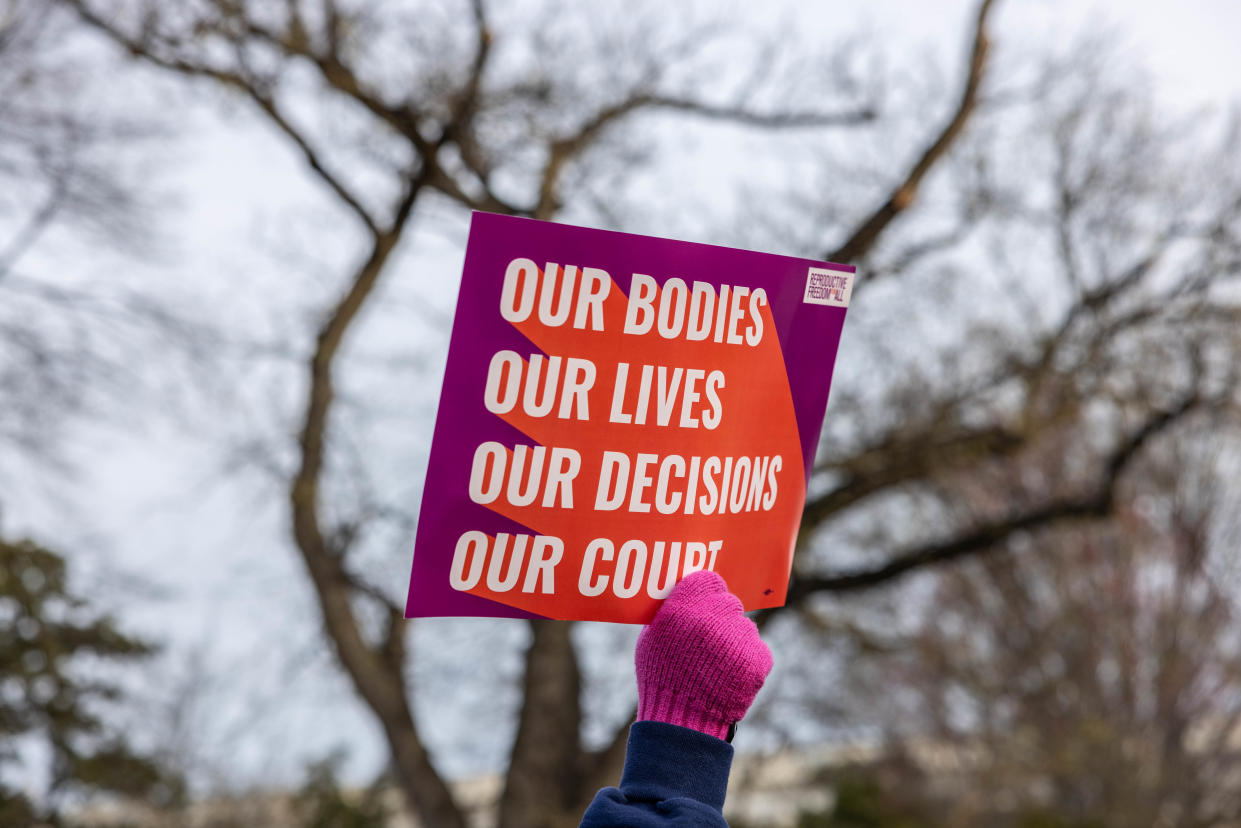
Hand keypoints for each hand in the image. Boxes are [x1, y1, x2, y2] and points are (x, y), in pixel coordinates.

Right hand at [634, 570, 772, 739]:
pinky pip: (756, 650)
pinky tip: (729, 676)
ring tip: (716, 665)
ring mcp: (738, 637)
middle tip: (708, 641)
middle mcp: (714, 616)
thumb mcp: (652, 637)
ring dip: (734, 641)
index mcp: (685, 606)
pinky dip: (747, 661)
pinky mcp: (757, 659)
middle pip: (729, 603)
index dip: (706, 593)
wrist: (682, 721)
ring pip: (744, 627)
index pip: (708, 580)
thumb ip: (671, 610)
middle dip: (720, 618)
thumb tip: (685, 593)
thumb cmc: (661, 677)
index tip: (703, 605)